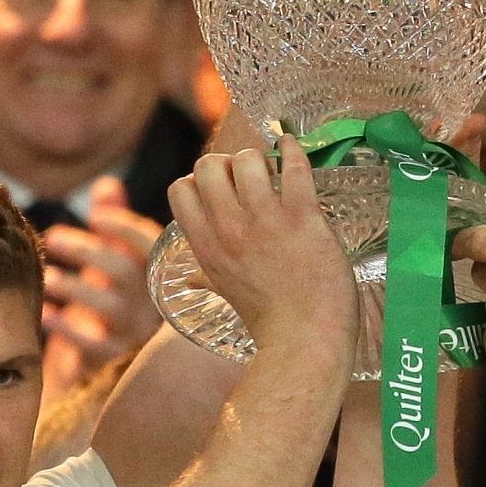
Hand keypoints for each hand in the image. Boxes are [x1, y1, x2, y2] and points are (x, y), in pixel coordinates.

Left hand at [42, 178, 164, 390]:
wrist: (111, 364)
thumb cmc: (112, 294)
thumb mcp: (114, 255)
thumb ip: (113, 219)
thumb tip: (107, 184)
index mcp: (156, 271)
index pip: (152, 246)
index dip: (125, 228)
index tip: (95, 216)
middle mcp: (151, 301)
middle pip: (126, 271)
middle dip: (89, 251)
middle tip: (53, 237)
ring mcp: (135, 332)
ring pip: (109, 306)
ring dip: (73, 286)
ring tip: (47, 276)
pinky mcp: (113, 360)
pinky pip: (91, 343)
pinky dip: (64, 326)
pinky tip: (43, 312)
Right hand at [168, 141, 354, 352]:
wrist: (305, 340)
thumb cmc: (269, 322)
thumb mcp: (227, 295)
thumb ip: (208, 278)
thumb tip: (190, 280)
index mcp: (207, 247)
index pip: (180, 189)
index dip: (198, 180)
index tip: (219, 187)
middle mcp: (229, 230)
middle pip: (209, 166)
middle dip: (228, 163)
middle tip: (248, 176)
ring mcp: (265, 222)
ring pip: (247, 159)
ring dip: (261, 159)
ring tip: (273, 170)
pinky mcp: (302, 217)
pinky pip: (293, 167)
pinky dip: (293, 150)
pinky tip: (293, 147)